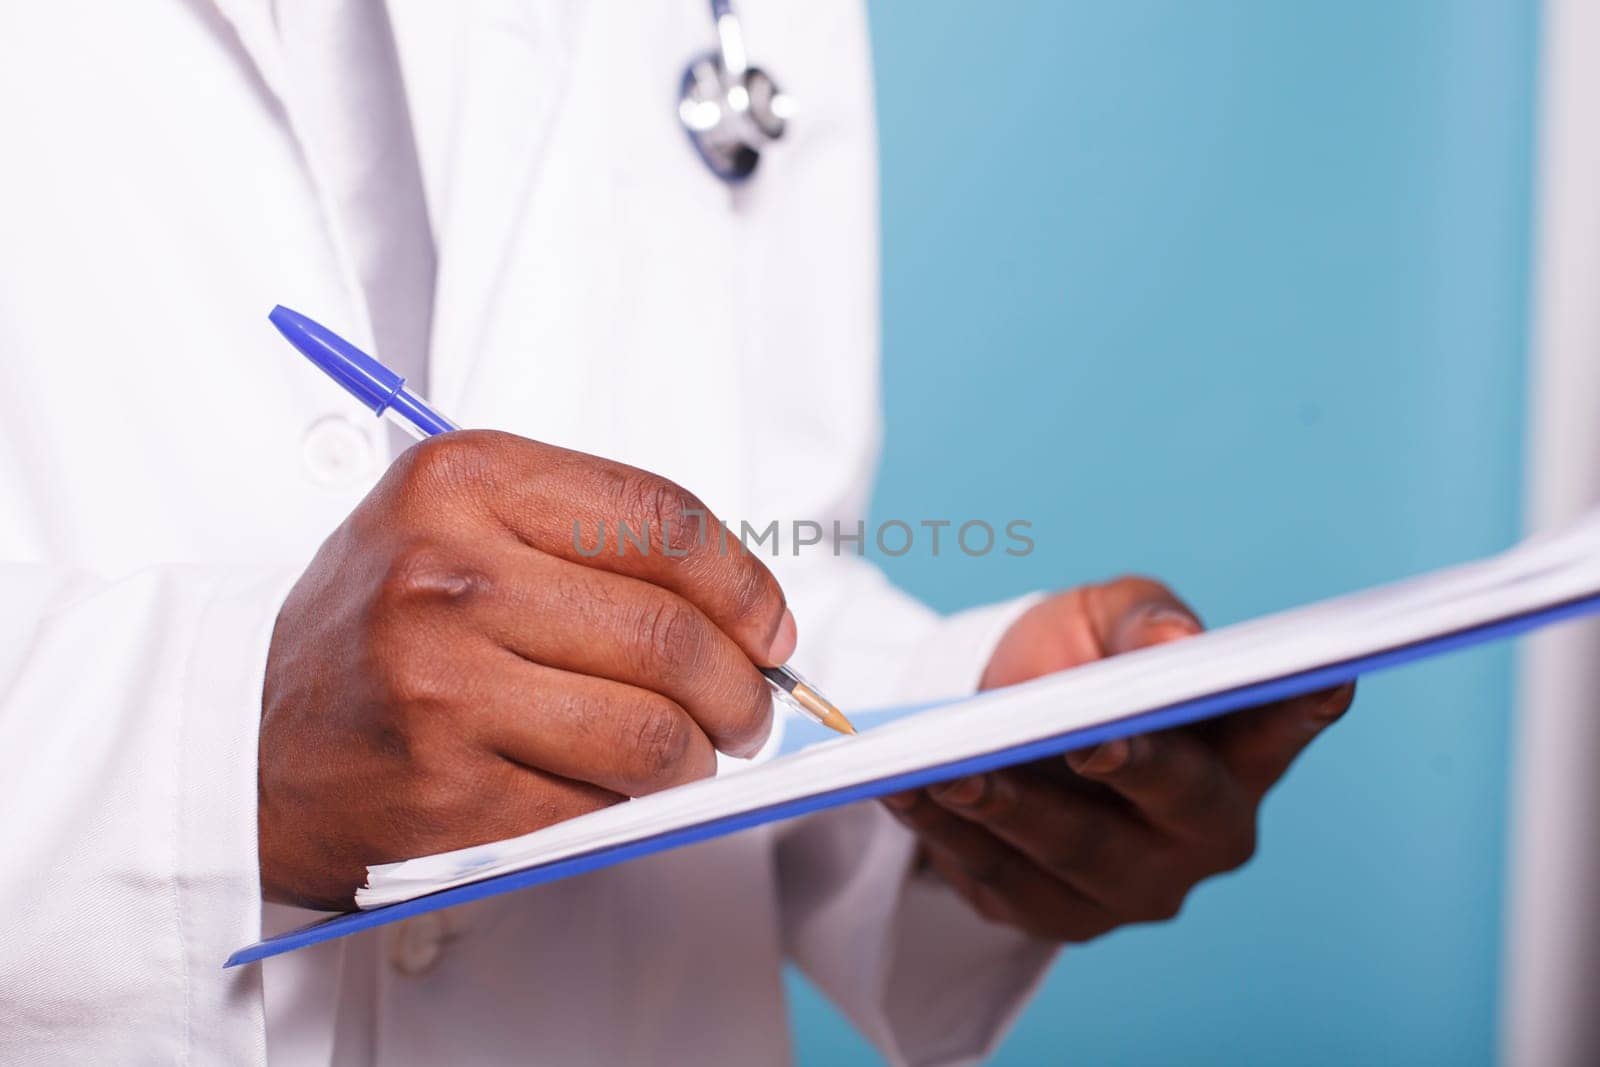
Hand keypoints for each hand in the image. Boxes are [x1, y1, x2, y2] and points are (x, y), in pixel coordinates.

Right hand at [259, 431, 792, 908]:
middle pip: (669, 633)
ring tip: (697, 754)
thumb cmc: (377, 626)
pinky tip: (619, 792)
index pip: (660, 521)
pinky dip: (634, 808)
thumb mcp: (459, 525)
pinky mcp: (445, 794)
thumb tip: (750, 610)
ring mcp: (442, 689)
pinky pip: (599, 807)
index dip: (745, 583)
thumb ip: (592, 539)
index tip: (772, 628)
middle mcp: (446, 576)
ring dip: (702, 756)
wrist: (248, 739)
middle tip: (750, 709)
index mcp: (461, 483)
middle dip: (743, 686)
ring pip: (651, 731)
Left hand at [883, 576, 1353, 942]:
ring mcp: (1132, 889)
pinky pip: (999, 879)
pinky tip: (909, 791)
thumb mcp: (1106, 617)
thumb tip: (1176, 643)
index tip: (1318, 682)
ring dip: (1012, 809)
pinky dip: (951, 832)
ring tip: (955, 768)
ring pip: (1075, 852)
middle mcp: (1202, 836)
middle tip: (1091, 741)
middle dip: (1135, 771)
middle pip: (1177, 807)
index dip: (1301, 710)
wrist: (997, 715)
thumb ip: (1145, 619)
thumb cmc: (1077, 660)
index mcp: (1239, 756)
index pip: (1280, 730)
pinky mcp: (1055, 916)